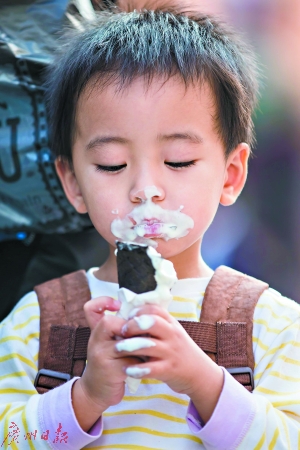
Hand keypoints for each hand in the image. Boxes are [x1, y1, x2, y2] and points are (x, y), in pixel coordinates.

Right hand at [72, 296, 139, 430]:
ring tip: (146, 352)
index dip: (103, 302)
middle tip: (142, 337)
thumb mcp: (111, 343)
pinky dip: (141, 363)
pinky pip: (131, 360)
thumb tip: (144, 313)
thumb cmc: (109, 363)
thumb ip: (121, 329)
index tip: (118, 306)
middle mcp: (95, 340)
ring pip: (126, 341)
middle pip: (109, 322)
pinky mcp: (109, 371)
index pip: (91, 309)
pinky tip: (143, 366)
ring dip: (140, 347)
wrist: (96, 392)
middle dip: (132, 329)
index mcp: (96, 331)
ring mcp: (100, 355)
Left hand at [118, 304, 223, 422]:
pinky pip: (151, 368)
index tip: (128, 317)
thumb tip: (131, 315)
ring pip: (149, 345)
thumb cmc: (179, 349)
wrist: (199, 373)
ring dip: (130, 346)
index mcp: (171, 323)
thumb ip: (156, 324)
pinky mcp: (169, 370)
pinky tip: (127, 369)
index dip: (138, 311)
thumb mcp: (171, 332)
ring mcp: (171, 352)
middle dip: (133, 325)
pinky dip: (137, 369)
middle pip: (152, 322)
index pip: (155, 309)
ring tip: (117, 349)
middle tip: (122, 332)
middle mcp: (172, 335)